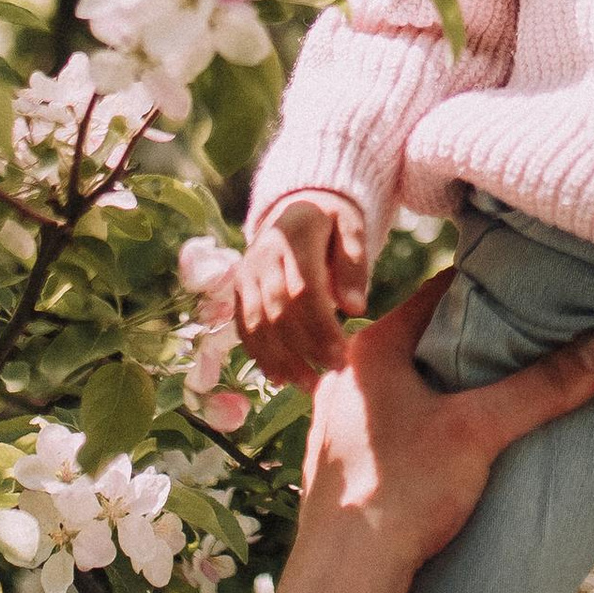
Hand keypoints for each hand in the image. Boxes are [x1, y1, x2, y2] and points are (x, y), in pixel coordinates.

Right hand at [233, 192, 368, 388]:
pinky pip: (243, 327)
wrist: (294, 208)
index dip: (321, 327)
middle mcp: (262, 255)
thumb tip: (356, 308)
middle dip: (304, 348)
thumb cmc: (332, 223)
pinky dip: (259, 355)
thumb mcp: (351, 229)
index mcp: (293, 236)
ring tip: (309, 384)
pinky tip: (280, 378)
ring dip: (281, 359)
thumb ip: (354, 264)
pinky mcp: (237, 289)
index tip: (342, 356)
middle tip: (331, 374)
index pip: (303, 289)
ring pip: (256, 324)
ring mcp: (245, 273)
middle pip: (278, 311)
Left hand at [298, 274, 593, 589]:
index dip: (490, 292)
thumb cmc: (400, 493)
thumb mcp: (480, 432)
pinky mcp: (342, 464)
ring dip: (448, 388)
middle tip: (527, 345)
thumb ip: (541, 388)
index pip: (438, 294)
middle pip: (424, 341)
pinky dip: (427, 424)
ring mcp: (338, 422)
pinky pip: (394, 425)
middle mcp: (345, 377)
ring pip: (407, 386)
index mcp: (370, 349)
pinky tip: (456, 444)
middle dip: (474, 344)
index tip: (532, 296)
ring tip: (498, 395)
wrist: (343, 578)